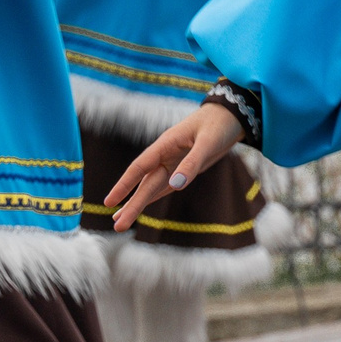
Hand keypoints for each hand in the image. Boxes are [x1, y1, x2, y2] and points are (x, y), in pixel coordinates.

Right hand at [104, 102, 241, 230]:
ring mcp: (173, 163)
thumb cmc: (219, 124)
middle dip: (131, 205)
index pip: (140, 167)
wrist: (231, 115)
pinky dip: (152, 197)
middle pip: (145, 184)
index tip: (109, 201)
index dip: (124, 185)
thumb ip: (192, 163)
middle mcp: (165, 155)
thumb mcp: (208, 142)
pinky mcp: (183, 169)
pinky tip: (140, 206)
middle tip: (117, 226)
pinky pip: (165, 186)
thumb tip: (175, 186)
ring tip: (119, 222)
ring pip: (152, 187)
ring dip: (137, 203)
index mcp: (166, 144)